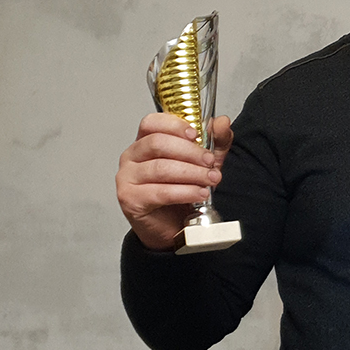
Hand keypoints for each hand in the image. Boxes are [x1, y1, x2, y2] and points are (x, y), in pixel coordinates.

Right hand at [115, 113, 232, 250]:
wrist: (172, 226)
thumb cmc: (181, 191)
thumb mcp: (203, 162)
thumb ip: (214, 141)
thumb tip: (222, 122)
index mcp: (145, 142)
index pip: (151, 123)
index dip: (174, 125)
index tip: (195, 134)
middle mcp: (132, 157)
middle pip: (158, 144)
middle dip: (189, 152)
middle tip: (209, 162)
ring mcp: (128, 178)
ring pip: (160, 168)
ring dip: (191, 173)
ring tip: (210, 179)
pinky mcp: (131, 199)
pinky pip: (160, 192)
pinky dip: (184, 192)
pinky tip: (199, 193)